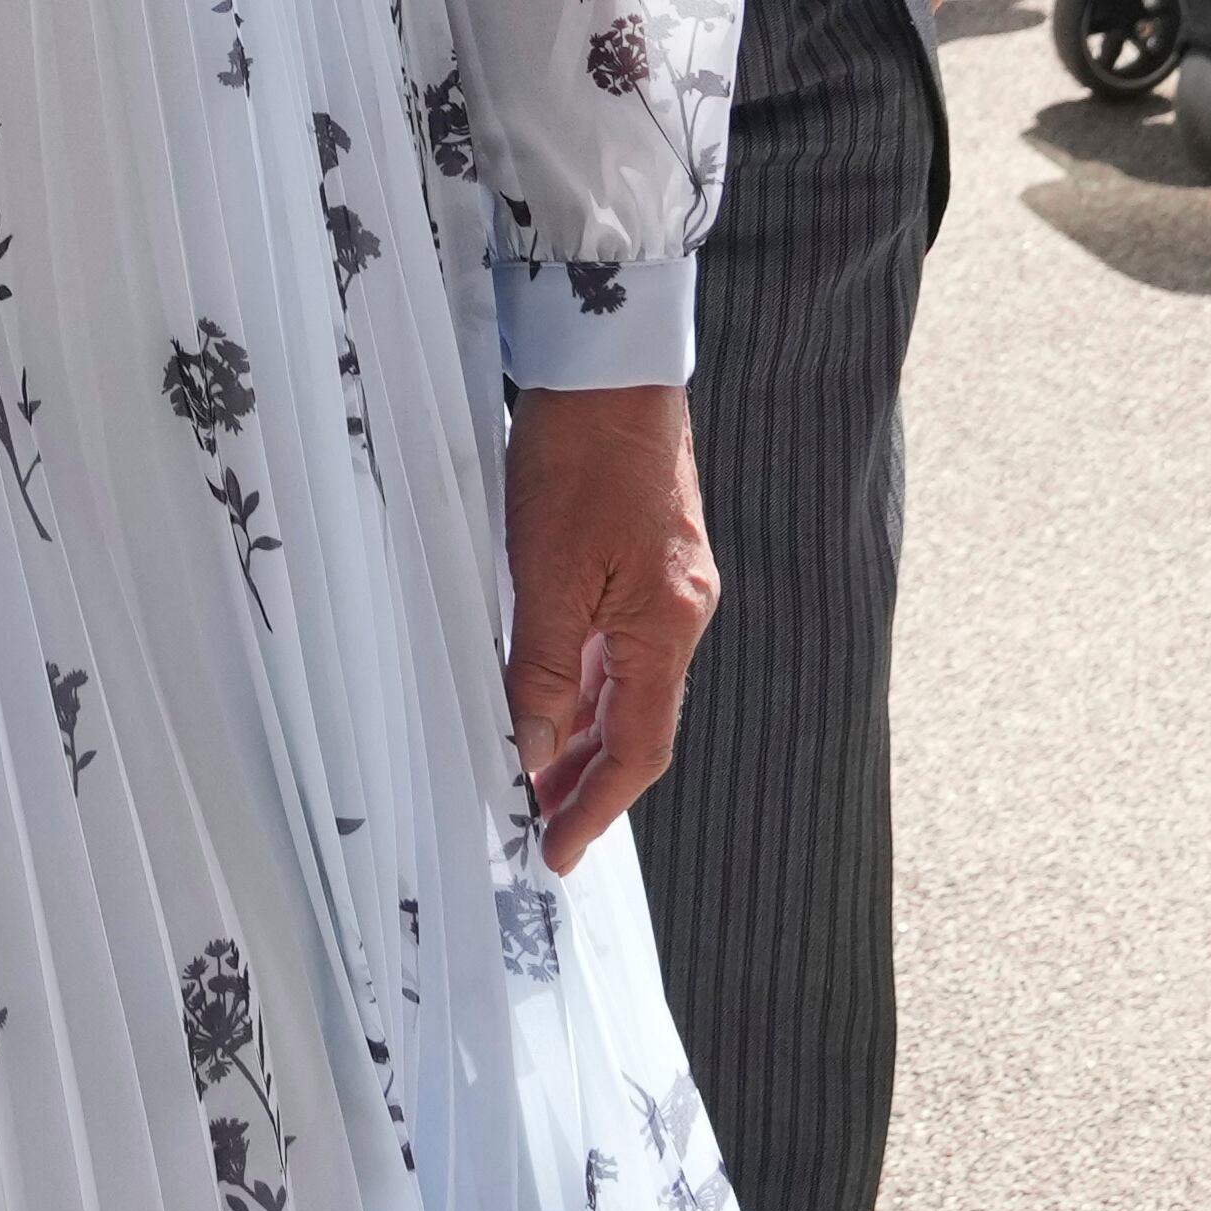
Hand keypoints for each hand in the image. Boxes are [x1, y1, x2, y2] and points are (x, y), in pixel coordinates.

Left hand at [503, 381, 717, 873]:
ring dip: (580, 727)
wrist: (607, 359)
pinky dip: (581, 675)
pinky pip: (616, 639)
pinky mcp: (646, 551)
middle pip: (636, 721)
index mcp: (668, 628)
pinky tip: (544, 686)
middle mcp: (680, 611)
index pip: (638, 750)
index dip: (596, 807)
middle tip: (535, 819)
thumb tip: (531, 752)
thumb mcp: (547, 572)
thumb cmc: (581, 453)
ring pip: (622, 680)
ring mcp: (667, 580)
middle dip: (586, 776)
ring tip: (531, 767)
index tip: (558, 850)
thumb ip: (540, 669)